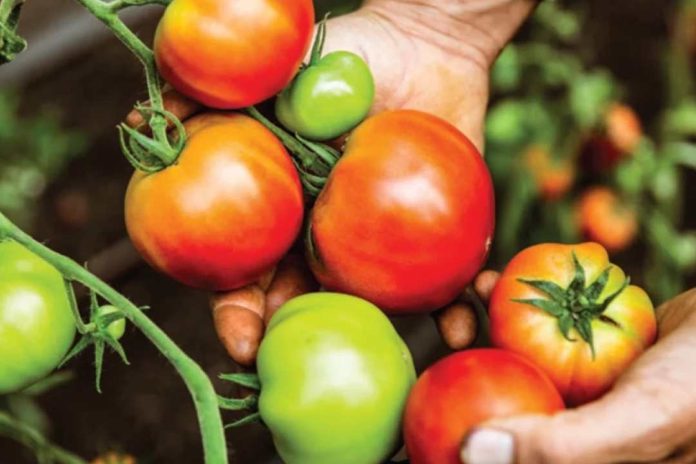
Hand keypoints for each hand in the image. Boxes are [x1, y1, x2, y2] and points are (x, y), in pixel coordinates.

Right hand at [125, 0, 537, 364]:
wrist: (423, 44)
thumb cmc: (346, 57)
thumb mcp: (272, 72)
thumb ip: (210, 95)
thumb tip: (142, 116)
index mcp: (285, 214)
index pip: (248, 274)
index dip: (238, 313)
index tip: (241, 342)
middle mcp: (329, 238)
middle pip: (306, 306)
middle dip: (299, 344)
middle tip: (305, 369)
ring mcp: (382, 242)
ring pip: (373, 307)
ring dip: (381, 341)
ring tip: (393, 360)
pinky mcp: (437, 235)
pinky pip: (447, 281)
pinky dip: (456, 306)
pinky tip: (464, 327)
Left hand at [460, 286, 695, 463]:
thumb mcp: (643, 421)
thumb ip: (561, 449)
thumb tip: (473, 455)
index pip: (509, 458)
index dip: (461, 442)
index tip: (430, 399)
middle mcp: (579, 436)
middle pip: (501, 409)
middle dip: (463, 369)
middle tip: (450, 327)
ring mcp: (581, 392)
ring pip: (511, 365)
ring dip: (481, 329)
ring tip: (464, 300)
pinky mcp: (585, 353)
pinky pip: (534, 332)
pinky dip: (512, 305)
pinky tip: (493, 282)